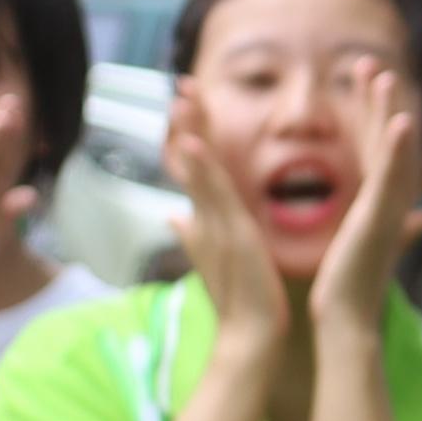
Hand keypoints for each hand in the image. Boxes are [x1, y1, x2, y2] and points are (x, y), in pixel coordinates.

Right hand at [162, 90, 291, 351]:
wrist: (249, 335)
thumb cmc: (238, 301)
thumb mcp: (214, 260)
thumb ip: (192, 236)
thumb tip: (172, 217)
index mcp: (208, 218)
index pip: (194, 167)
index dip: (190, 133)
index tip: (187, 99)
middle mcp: (206, 216)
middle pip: (190, 160)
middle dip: (187, 122)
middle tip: (182, 84)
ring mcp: (214, 224)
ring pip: (198, 170)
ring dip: (189, 134)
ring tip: (181, 99)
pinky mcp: (227, 234)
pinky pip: (212, 196)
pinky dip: (199, 170)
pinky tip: (193, 145)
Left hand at [306, 52, 421, 342]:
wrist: (342, 320)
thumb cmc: (340, 290)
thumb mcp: (344, 241)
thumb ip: (350, 219)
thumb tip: (358, 215)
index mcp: (372, 200)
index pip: (371, 146)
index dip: (368, 111)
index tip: (361, 78)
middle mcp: (386, 201)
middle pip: (385, 139)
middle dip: (378, 100)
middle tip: (369, 63)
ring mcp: (387, 210)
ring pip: (394, 151)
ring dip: (390, 111)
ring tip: (383, 75)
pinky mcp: (382, 221)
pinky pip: (393, 179)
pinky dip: (401, 149)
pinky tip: (403, 121)